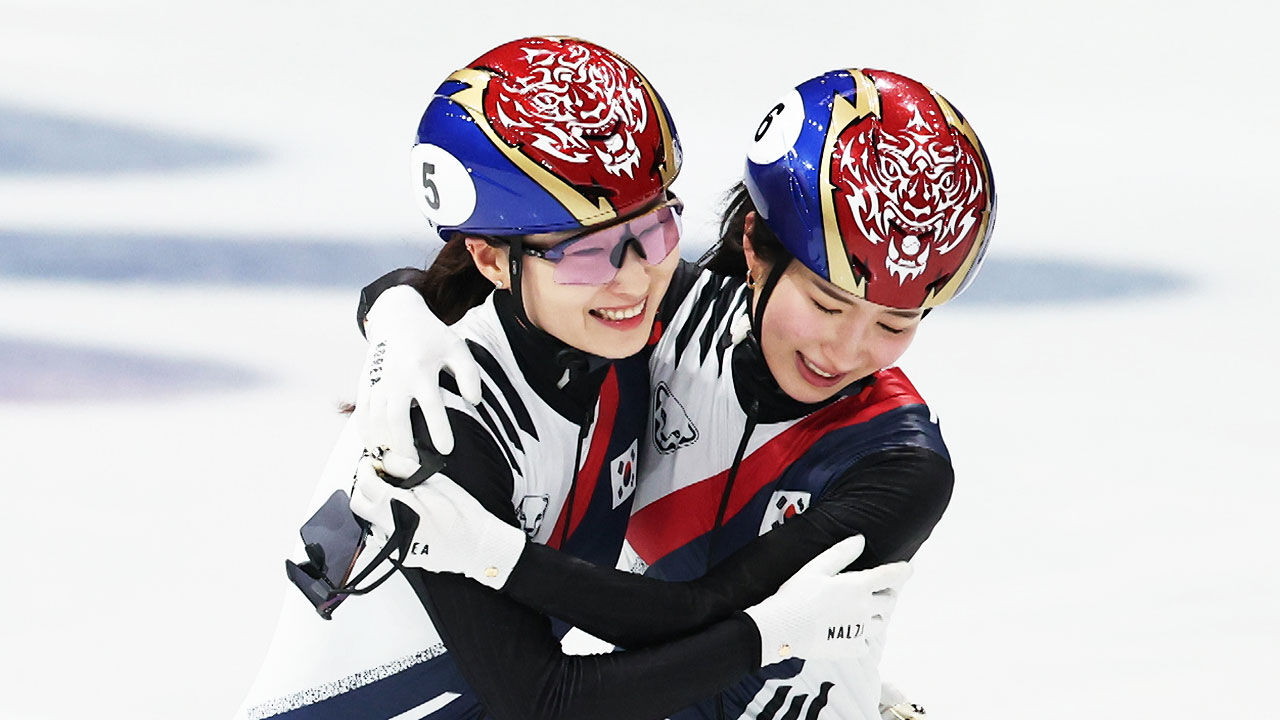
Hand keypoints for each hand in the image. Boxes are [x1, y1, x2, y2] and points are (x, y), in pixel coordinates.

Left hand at [348, 456, 525, 589]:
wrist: (477, 544)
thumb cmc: (462, 514)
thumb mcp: (435, 481)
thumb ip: (404, 468)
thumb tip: (385, 458)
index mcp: (396, 505)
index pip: (365, 482)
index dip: (366, 468)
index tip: (372, 462)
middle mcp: (389, 527)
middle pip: (358, 504)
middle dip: (364, 487)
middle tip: (378, 477)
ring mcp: (393, 545)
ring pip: (369, 520)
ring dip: (375, 505)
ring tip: (396, 496)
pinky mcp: (399, 555)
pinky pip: (383, 535)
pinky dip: (388, 522)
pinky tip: (407, 516)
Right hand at [358, 286, 481, 475]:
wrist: (397, 316)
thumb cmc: (432, 336)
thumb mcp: (456, 348)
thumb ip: (469, 374)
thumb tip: (475, 401)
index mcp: (422, 369)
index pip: (431, 406)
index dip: (439, 430)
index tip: (446, 450)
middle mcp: (397, 377)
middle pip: (396, 419)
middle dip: (404, 446)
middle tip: (415, 466)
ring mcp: (377, 380)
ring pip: (376, 420)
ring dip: (384, 444)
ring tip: (396, 463)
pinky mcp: (365, 383)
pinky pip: (362, 413)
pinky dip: (366, 434)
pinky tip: (375, 448)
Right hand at [744, 536, 910, 664]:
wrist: (784, 629)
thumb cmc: (797, 595)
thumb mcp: (816, 568)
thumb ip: (841, 553)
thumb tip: (860, 539)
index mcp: (858, 586)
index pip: (890, 576)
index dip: (902, 571)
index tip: (908, 569)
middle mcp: (864, 608)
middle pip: (889, 601)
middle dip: (888, 593)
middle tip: (879, 590)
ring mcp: (860, 630)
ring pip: (881, 622)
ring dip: (878, 614)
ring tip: (866, 610)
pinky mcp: (852, 648)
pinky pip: (867, 643)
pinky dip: (864, 637)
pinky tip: (853, 631)